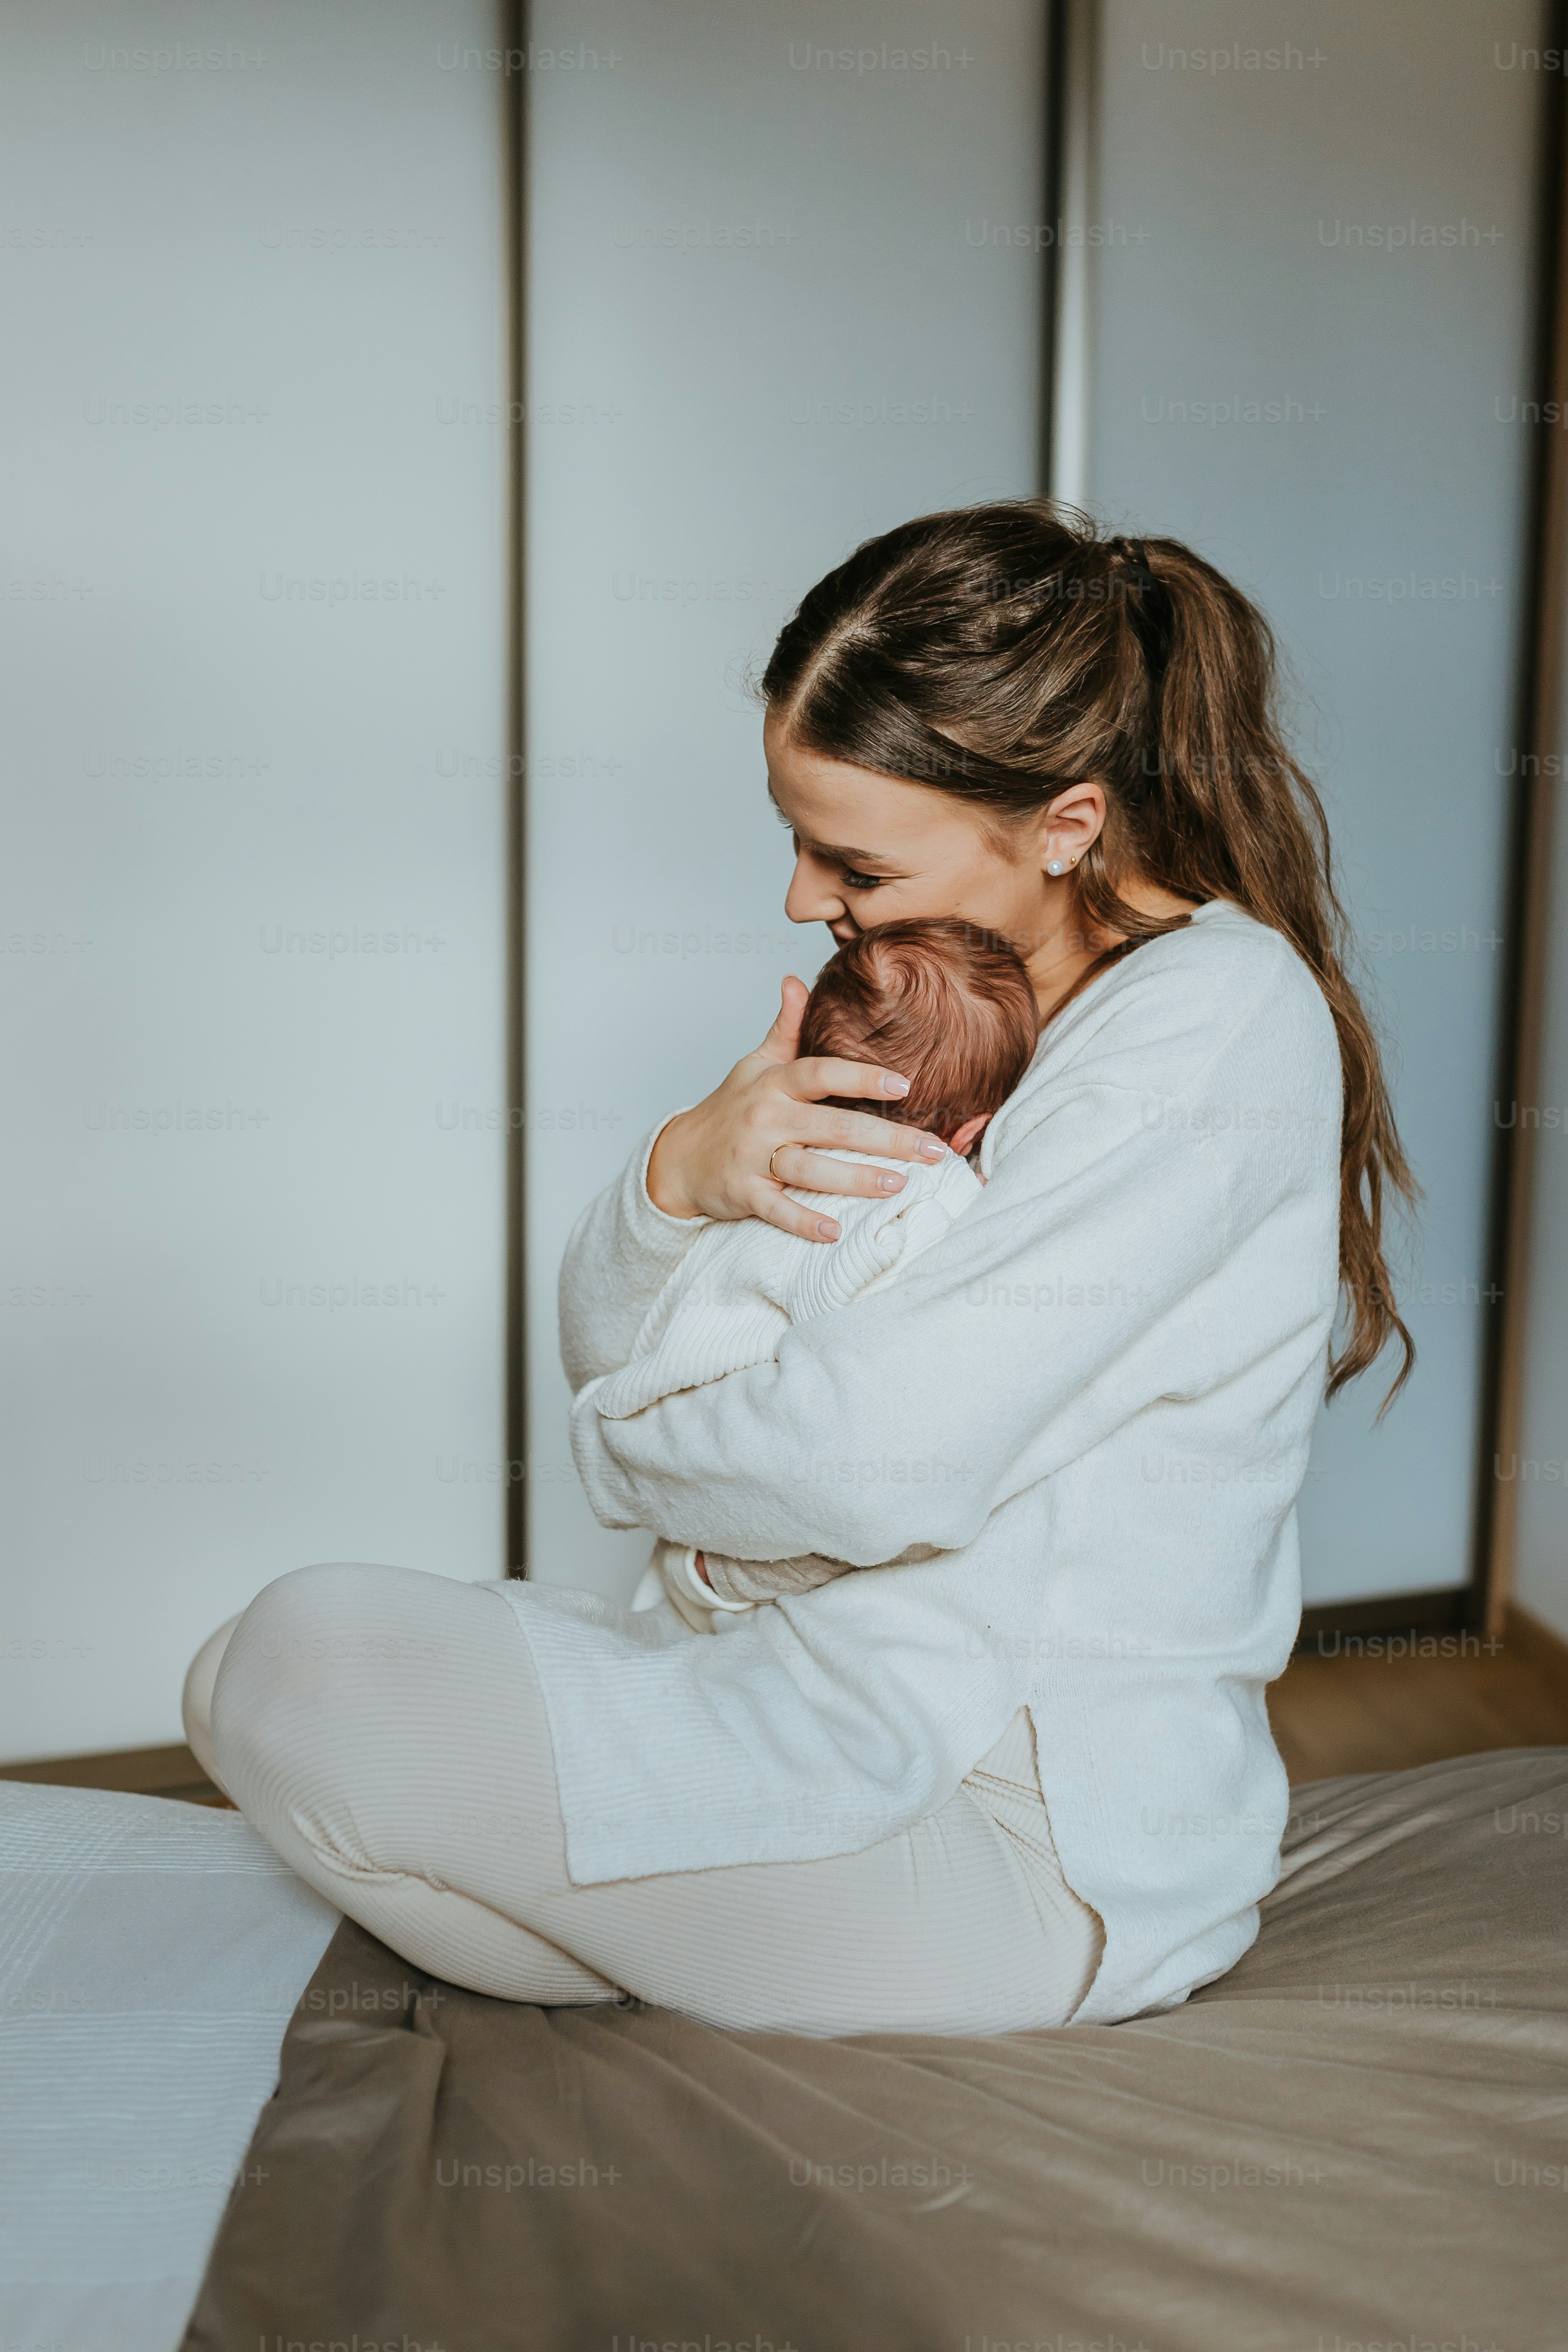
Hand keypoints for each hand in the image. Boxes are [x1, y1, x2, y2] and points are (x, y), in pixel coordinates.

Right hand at [645, 975, 946, 1240]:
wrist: (679, 1157)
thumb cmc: (729, 1108)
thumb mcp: (754, 1063)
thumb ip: (785, 1027)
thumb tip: (795, 981)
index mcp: (774, 1083)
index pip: (822, 1073)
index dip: (863, 1077)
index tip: (906, 1085)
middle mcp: (765, 1118)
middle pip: (831, 1126)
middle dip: (886, 1139)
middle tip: (932, 1150)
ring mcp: (753, 1157)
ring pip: (810, 1168)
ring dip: (855, 1179)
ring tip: (898, 1184)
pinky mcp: (743, 1192)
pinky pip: (777, 1209)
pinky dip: (804, 1222)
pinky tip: (835, 1232)